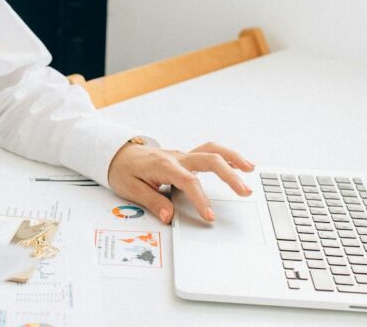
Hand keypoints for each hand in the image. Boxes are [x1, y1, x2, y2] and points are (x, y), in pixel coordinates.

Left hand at [106, 141, 255, 224]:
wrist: (116, 153)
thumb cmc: (122, 170)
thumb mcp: (130, 189)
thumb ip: (152, 201)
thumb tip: (169, 216)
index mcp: (164, 165)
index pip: (188, 182)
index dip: (201, 199)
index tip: (210, 216)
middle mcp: (177, 157)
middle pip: (208, 160)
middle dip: (229, 175)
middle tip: (245, 191)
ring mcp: (183, 156)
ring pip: (212, 151)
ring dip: (233, 159)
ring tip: (251, 170)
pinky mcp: (186, 158)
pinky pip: (209, 152)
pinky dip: (226, 157)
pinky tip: (239, 165)